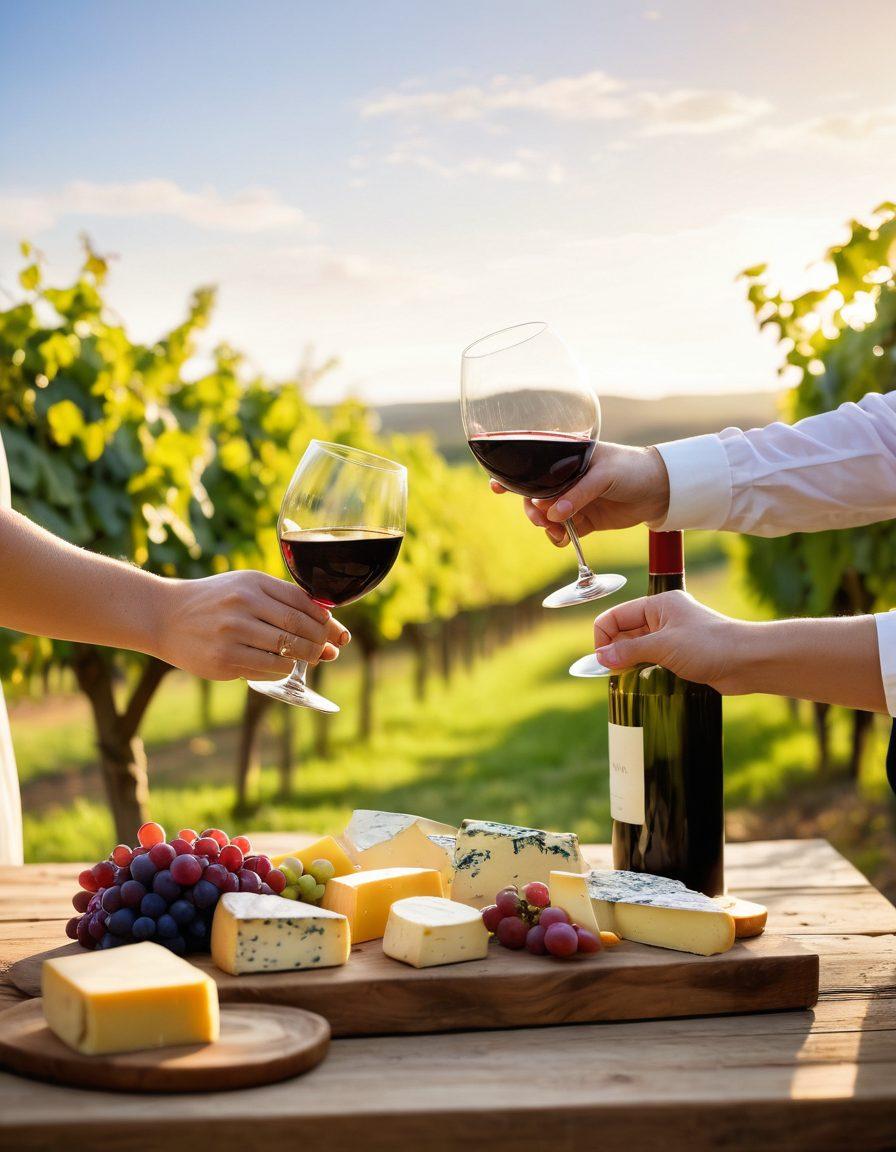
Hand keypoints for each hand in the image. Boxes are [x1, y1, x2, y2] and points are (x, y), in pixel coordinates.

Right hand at [152, 571, 350, 680]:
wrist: (165, 616)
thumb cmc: (214, 602)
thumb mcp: (245, 587)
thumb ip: (281, 600)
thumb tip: (325, 625)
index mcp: (253, 583)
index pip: (302, 601)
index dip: (325, 619)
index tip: (335, 630)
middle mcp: (243, 604)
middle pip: (299, 627)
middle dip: (320, 642)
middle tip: (328, 650)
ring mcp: (233, 633)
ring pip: (287, 651)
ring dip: (305, 658)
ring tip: (309, 658)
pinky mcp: (224, 659)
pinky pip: (268, 668)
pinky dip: (283, 670)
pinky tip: (282, 666)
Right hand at [490, 443, 669, 545]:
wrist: (661, 491)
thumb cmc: (632, 470)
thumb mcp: (604, 476)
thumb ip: (578, 494)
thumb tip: (553, 515)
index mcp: (567, 458)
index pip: (534, 464)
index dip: (512, 474)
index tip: (496, 486)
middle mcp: (565, 479)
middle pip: (534, 495)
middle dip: (531, 508)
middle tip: (541, 518)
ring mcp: (573, 500)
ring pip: (546, 515)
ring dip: (544, 525)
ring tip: (554, 531)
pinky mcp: (583, 521)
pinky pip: (561, 532)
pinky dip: (557, 538)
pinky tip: (562, 540)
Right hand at [592, 590, 746, 692]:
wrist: (748, 661)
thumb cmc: (710, 645)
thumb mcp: (664, 646)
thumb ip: (629, 651)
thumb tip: (601, 657)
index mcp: (657, 605)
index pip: (616, 616)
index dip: (604, 637)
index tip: (602, 661)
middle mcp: (662, 617)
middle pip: (624, 632)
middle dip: (615, 651)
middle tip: (612, 673)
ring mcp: (671, 636)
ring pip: (637, 647)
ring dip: (628, 662)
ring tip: (625, 678)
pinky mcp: (680, 654)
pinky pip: (651, 659)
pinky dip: (642, 669)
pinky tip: (640, 680)